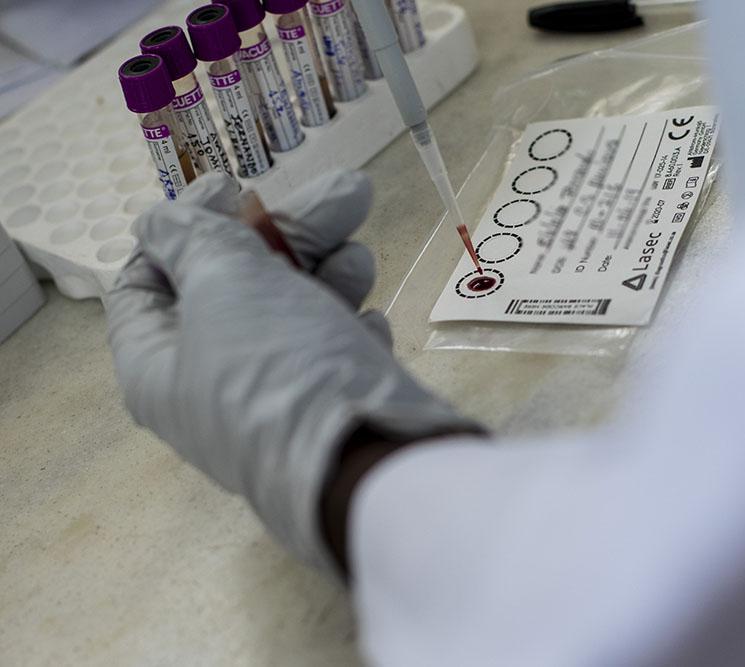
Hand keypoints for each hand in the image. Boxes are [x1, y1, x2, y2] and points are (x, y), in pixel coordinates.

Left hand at [106, 172, 481, 572]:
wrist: (369, 457)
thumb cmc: (277, 365)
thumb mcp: (224, 283)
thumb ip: (194, 238)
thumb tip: (160, 221)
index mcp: (158, 363)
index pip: (147, 282)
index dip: (185, 226)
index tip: (235, 186)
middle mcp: (210, 383)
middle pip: (237, 285)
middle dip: (290, 234)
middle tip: (345, 192)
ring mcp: (274, 398)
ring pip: (293, 313)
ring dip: (329, 270)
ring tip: (362, 249)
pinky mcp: (329, 408)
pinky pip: (330, 353)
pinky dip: (347, 326)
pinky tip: (369, 321)